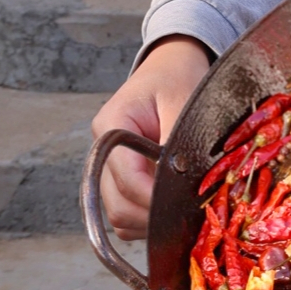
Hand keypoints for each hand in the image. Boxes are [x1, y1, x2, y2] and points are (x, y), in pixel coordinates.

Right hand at [89, 36, 212, 239]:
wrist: (171, 69)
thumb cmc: (177, 80)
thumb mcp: (184, 103)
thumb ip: (180, 142)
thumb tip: (182, 183)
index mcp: (111, 126)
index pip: (125, 177)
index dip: (154, 198)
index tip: (184, 205)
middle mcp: (102, 152)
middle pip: (117, 205)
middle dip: (153, 215)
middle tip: (189, 212)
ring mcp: (107, 170)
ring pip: (119, 216)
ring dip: (150, 220)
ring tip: (183, 206)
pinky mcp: (119, 182)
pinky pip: (127, 216)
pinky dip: (147, 220)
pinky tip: (172, 205)